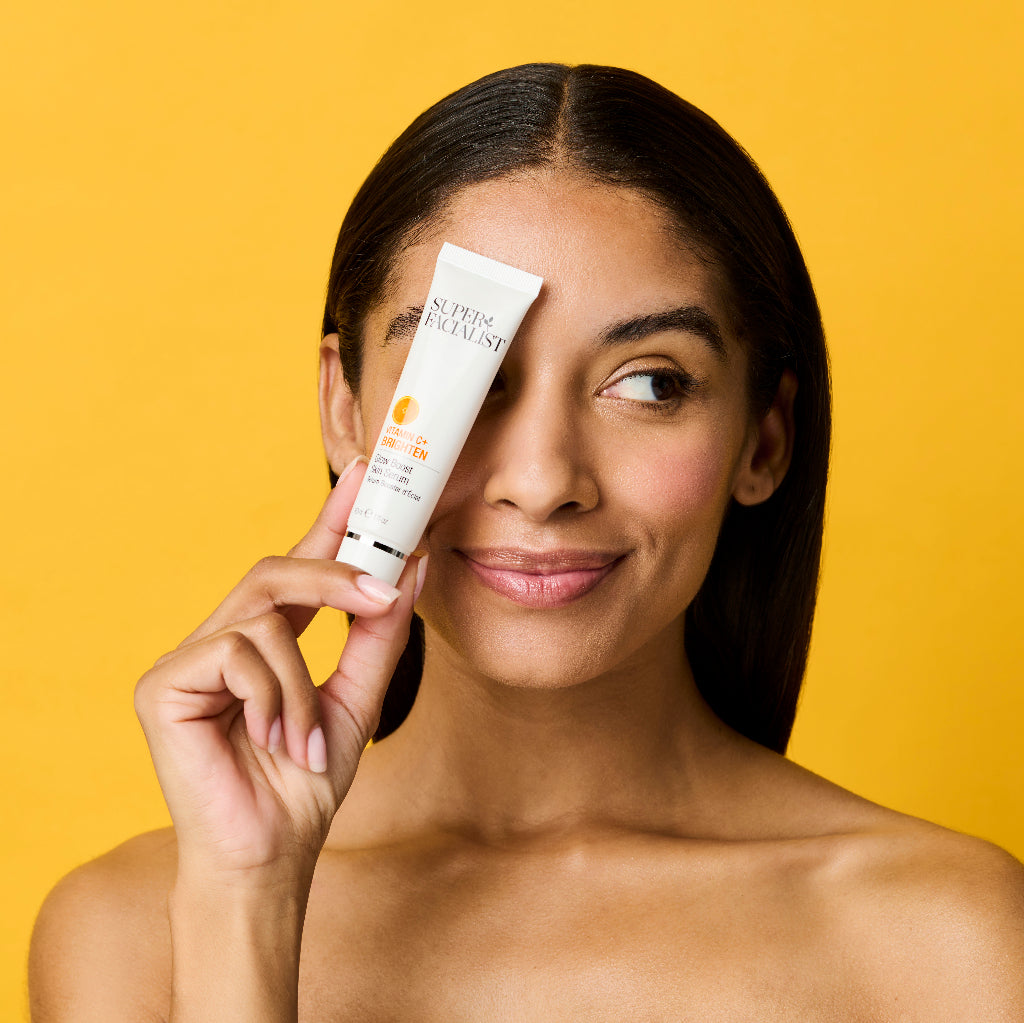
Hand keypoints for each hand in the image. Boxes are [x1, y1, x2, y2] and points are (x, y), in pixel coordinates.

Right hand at [134, 458, 422, 887]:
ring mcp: (187, 659)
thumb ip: (380, 634)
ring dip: (303, 684)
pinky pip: (237, 653)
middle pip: (275, 570)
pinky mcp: (162, 684)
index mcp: (265, 641)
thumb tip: (413, 565)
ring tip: (306, 741)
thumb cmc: (304, 783)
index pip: (299, 565)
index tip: (368, 477)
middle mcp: (221, 639)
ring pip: (265, 617)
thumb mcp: (358, 698)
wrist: (269, 856)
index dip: (330, 518)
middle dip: (336, 574)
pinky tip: (273, 743)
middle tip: (387, 589)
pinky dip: (274, 698)